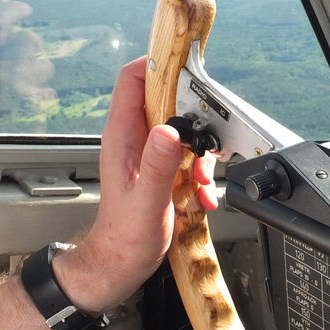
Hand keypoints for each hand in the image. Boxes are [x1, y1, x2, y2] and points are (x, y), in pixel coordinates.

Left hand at [54, 57, 215, 311]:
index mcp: (122, 137)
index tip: (186, 64)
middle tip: (207, 140)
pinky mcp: (160, 169)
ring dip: (201, 153)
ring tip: (202, 179)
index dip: (159, 64)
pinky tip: (201, 194)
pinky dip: (200, 173)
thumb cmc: (124, 238)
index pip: (134, 80)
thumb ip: (158, 165)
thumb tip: (170, 131)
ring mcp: (147, 154)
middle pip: (166, 101)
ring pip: (182, 131)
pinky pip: (187, 157)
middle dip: (194, 118)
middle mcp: (134, 139)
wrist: (121, 264)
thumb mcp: (146, 201)